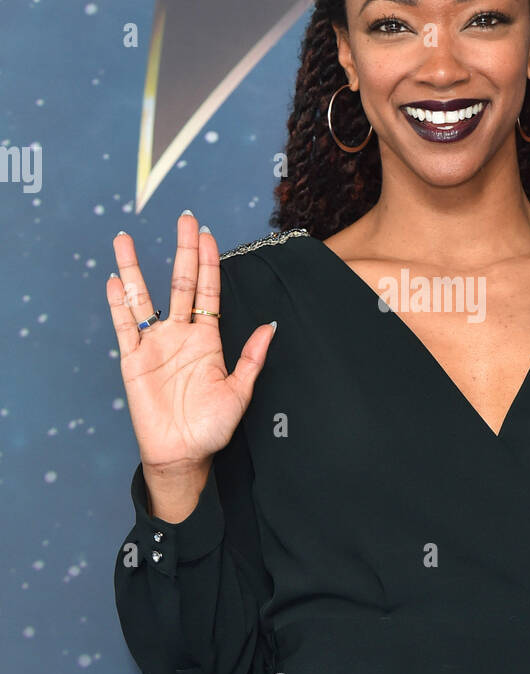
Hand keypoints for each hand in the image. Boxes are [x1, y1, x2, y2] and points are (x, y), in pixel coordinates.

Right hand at [107, 211, 275, 470]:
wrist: (182, 454)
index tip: (208, 234)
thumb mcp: (240, 391)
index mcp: (208, 339)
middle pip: (180, 283)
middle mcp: (180, 335)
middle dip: (184, 251)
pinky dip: (118, 303)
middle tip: (185, 220)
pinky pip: (124, 326)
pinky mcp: (133, 360)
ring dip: (135, 268)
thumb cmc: (212, 427)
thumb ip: (251, 358)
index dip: (208, 263)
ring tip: (125, 239)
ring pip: (143, 297)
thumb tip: (270, 327)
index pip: (208, 291)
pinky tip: (114, 280)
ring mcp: (155, 344)